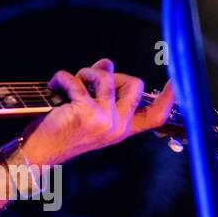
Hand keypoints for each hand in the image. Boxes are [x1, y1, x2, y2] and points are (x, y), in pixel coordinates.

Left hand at [22, 58, 173, 165]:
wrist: (40, 153)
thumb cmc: (61, 131)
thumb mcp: (87, 111)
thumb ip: (100, 90)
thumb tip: (106, 63)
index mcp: (122, 129)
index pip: (154, 116)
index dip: (168, 99)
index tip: (177, 82)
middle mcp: (117, 127)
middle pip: (134, 84)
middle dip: (111, 72)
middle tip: (88, 79)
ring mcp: (104, 120)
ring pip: (105, 77)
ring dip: (84, 72)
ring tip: (68, 82)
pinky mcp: (86, 112)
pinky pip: (77, 79)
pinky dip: (62, 77)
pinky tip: (53, 85)